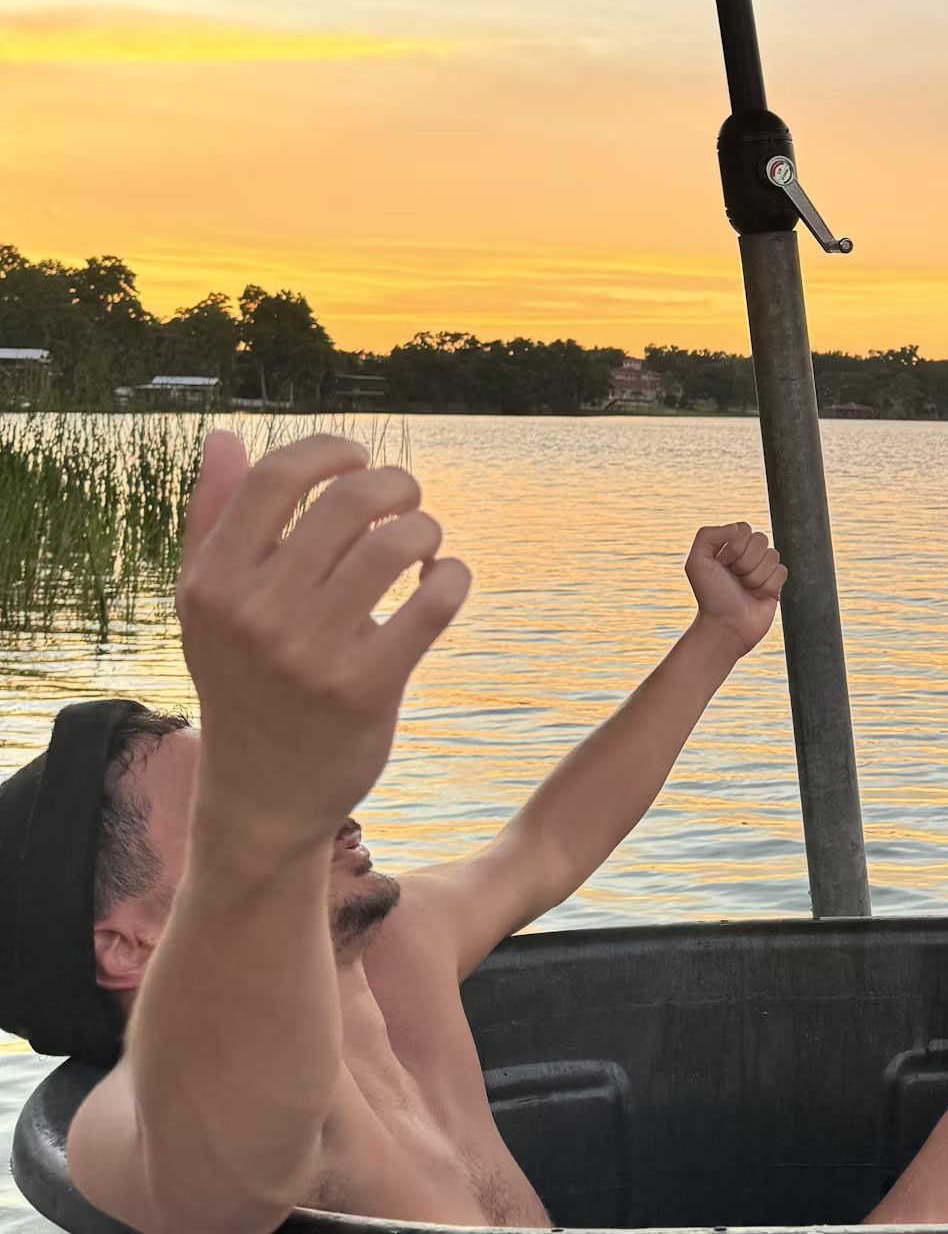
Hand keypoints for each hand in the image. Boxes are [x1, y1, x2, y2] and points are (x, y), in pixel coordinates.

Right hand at [175, 431, 471, 864]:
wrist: (262, 796)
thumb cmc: (242, 681)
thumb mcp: (208, 606)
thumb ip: (212, 518)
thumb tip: (224, 437)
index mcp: (213, 582)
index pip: (278, 477)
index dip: (332, 450)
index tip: (358, 459)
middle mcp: (256, 613)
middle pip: (350, 501)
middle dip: (397, 486)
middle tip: (408, 500)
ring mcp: (311, 653)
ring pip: (398, 544)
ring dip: (427, 531)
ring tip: (423, 546)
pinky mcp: (365, 688)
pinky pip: (434, 601)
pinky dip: (452, 576)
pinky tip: (443, 580)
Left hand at [684, 520, 784, 655]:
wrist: (726, 627)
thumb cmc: (710, 597)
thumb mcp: (697, 563)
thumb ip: (707, 535)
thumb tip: (736, 527)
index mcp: (728, 547)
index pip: (744, 529)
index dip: (735, 547)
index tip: (723, 564)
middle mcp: (746, 555)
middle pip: (761, 540)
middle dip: (746, 562)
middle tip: (735, 578)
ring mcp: (762, 569)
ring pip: (773, 556)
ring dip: (756, 576)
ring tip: (745, 589)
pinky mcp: (775, 583)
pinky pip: (782, 571)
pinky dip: (768, 585)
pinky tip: (758, 595)